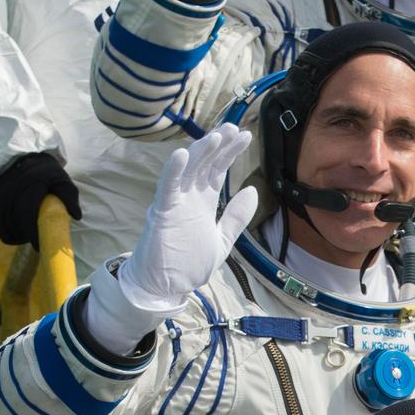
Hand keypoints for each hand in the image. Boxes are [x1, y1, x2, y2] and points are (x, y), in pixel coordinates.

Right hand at [0, 152, 81, 248]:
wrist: (24, 159)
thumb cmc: (48, 174)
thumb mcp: (62, 180)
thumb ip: (69, 197)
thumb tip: (76, 216)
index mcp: (31, 182)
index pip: (29, 209)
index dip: (32, 229)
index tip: (40, 242)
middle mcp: (13, 188)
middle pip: (14, 219)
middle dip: (25, 234)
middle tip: (37, 243)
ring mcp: (2, 194)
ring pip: (4, 222)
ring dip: (15, 234)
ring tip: (28, 239)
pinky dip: (6, 232)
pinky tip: (17, 236)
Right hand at [120, 124, 255, 312]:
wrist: (166, 286)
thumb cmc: (188, 263)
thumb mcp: (222, 240)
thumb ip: (236, 216)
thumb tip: (252, 190)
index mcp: (203, 201)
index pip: (217, 169)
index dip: (230, 152)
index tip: (245, 136)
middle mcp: (189, 197)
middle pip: (205, 163)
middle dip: (219, 145)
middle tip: (233, 128)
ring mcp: (175, 203)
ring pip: (187, 169)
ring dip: (201, 151)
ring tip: (217, 136)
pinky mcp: (162, 213)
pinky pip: (167, 188)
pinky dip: (173, 171)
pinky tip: (182, 154)